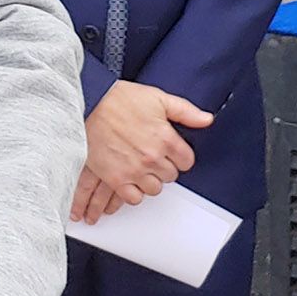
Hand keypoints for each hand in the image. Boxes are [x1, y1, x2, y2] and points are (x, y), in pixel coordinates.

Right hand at [76, 81, 211, 222]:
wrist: (89, 104)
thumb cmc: (120, 99)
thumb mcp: (158, 97)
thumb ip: (185, 111)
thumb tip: (207, 120)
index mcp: (165, 138)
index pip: (187, 161)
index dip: (180, 156)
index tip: (172, 152)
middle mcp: (152, 157)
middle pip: (171, 176)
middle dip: (165, 166)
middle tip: (153, 156)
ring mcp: (134, 170)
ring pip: (154, 189)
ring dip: (150, 180)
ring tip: (142, 167)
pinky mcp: (115, 178)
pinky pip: (134, 198)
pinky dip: (134, 192)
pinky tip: (131, 180)